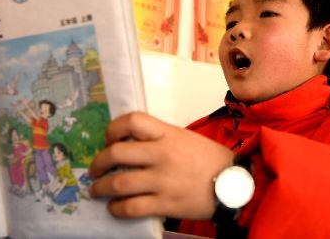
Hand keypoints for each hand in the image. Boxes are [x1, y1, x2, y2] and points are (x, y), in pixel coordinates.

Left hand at [89, 112, 234, 219]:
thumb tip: (132, 144)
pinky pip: (131, 208)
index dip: (113, 129)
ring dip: (100, 188)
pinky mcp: (165, 204)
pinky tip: (115, 207)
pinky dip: (116, 209)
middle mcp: (162, 155)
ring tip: (97, 190)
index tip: (109, 139)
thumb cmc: (211, 160)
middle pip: (116, 154)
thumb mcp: (186, 138)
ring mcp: (162, 181)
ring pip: (118, 184)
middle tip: (95, 170)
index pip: (132, 121)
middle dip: (98, 163)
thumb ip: (161, 139)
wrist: (234, 184)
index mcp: (168, 134)